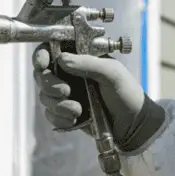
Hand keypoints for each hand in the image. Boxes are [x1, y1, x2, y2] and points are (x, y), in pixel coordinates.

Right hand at [32, 45, 146, 144]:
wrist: (133, 125)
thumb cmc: (127, 93)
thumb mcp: (112, 73)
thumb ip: (87, 63)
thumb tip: (61, 59)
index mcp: (80, 58)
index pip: (52, 50)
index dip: (41, 55)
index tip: (42, 64)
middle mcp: (69, 74)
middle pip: (42, 74)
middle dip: (50, 85)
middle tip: (66, 91)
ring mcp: (66, 94)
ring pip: (44, 96)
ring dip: (57, 105)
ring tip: (77, 110)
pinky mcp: (65, 112)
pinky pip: (50, 114)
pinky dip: (60, 118)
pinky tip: (75, 120)